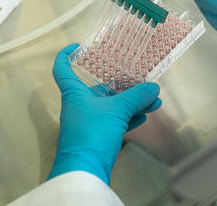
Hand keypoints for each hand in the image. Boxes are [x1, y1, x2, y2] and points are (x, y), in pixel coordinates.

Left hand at [47, 44, 161, 183]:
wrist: (84, 171)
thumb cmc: (92, 133)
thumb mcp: (117, 110)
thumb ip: (136, 96)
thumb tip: (154, 88)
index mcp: (74, 93)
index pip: (62, 68)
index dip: (66, 54)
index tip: (78, 46)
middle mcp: (78, 105)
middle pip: (97, 87)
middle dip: (119, 82)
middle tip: (137, 76)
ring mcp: (87, 123)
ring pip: (110, 106)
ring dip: (130, 101)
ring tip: (152, 99)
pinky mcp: (97, 138)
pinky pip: (115, 122)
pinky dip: (129, 117)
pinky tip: (145, 115)